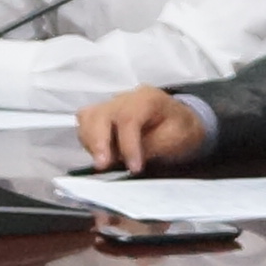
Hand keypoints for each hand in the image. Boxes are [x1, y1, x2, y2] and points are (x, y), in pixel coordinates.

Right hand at [72, 88, 212, 171]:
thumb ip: (150, 147)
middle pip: (100, 114)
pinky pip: (85, 123)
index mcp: (147, 99)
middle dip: (99, 142)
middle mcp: (125, 98)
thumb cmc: (179, 129)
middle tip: (104, 166)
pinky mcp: (102, 114)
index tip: (133, 168)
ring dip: (91, 142)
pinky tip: (102, 154)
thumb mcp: (174, 138)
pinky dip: (89, 140)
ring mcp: (111, 105)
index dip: (128, 145)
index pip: (128, 118)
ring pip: (88, 117)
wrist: (180, 121)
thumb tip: (128, 160)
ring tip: (105, 161)